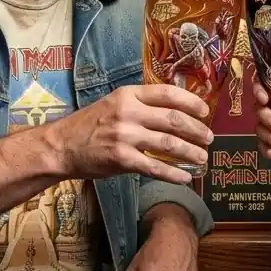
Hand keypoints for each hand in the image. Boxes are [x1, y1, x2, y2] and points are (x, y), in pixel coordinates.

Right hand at [50, 85, 211, 185]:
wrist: (61, 146)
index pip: (167, 93)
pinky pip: (155, 167)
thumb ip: (141, 104)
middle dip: (196, 130)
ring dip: (190, 153)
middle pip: (174, 119)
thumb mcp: (114, 103)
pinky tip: (185, 177)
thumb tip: (175, 111)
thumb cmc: (90, 125)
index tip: (205, 111)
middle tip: (209, 138)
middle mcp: (128, 112)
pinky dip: (174, 173)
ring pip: (169, 144)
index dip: (191, 101)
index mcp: (128, 94)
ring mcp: (125, 136)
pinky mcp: (121, 159)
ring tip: (202, 158)